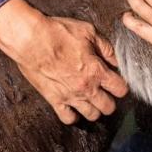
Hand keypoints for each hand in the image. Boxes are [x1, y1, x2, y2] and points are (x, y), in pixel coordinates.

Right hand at [0, 0, 128, 123]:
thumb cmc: (58, 33)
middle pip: (109, 107)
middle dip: (110, 100)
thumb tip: (117, 60)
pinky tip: (74, 107)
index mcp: (97, 71)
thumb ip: (106, 49)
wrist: (30, 40)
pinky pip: (68, 118)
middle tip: (106, 92)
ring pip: (92, 115)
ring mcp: (70, 96)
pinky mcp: (53, 99)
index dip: (122, 86)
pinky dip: (73, 115)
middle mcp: (86, 87)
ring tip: (92, 100)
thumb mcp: (89, 33)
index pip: (120, 89)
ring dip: (94, 109)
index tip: (118, 82)